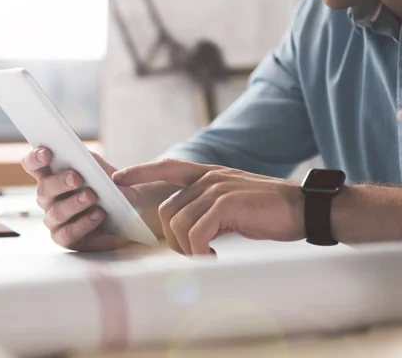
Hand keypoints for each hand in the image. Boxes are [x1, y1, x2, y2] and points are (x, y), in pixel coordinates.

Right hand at [22, 147, 152, 251]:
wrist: (129, 215)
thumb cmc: (112, 189)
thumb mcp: (106, 171)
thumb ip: (94, 163)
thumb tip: (86, 160)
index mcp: (53, 175)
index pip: (33, 165)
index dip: (34, 158)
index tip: (46, 153)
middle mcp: (49, 198)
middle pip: (43, 189)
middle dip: (59, 182)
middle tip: (77, 178)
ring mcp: (54, 219)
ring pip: (55, 212)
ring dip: (73, 204)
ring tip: (92, 197)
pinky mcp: (65, 238)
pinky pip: (67, 233)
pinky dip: (83, 224)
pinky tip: (98, 215)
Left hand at [113, 159, 304, 255]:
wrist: (305, 209)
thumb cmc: (269, 211)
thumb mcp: (233, 205)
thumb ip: (208, 210)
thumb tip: (187, 233)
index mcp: (209, 175)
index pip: (168, 167)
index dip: (142, 171)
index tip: (120, 178)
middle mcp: (210, 178)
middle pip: (168, 211)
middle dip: (172, 239)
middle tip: (194, 254)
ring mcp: (218, 189)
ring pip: (179, 224)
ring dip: (188, 249)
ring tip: (208, 257)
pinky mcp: (227, 204)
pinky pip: (197, 233)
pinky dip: (200, 251)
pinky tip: (215, 256)